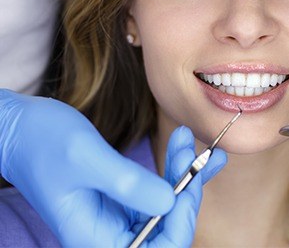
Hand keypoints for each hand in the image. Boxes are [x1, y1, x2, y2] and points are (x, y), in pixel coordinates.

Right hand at [0, 89, 226, 246]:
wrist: (21, 128)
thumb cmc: (42, 141)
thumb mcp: (86, 158)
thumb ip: (127, 184)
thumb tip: (170, 203)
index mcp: (95, 239)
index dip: (181, 219)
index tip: (190, 180)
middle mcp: (109, 234)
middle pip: (167, 227)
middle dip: (186, 188)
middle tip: (189, 149)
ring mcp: (117, 215)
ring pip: (166, 206)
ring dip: (183, 174)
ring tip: (188, 141)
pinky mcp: (121, 196)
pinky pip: (156, 189)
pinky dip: (175, 169)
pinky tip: (186, 150)